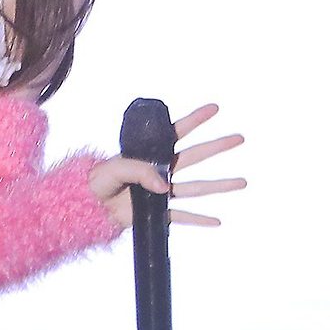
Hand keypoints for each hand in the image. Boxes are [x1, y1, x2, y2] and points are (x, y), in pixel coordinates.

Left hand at [88, 102, 245, 229]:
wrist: (87, 208)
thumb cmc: (96, 182)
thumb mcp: (114, 169)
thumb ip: (139, 171)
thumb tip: (165, 187)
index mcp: (148, 154)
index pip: (175, 133)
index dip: (195, 120)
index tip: (214, 108)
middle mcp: (160, 171)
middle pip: (195, 156)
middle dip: (217, 147)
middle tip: (239, 138)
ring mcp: (161, 193)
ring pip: (196, 188)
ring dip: (220, 185)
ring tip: (243, 182)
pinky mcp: (157, 213)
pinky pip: (182, 217)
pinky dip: (199, 220)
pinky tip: (217, 221)